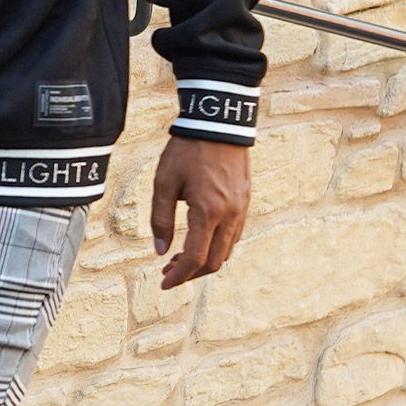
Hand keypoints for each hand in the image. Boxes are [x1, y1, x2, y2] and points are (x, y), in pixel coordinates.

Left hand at [150, 135, 250, 289]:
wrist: (218, 122)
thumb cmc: (187, 149)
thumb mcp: (164, 181)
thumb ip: (160, 218)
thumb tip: (160, 250)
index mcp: (208, 212)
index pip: (195, 258)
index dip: (179, 276)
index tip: (164, 283)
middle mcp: (230, 216)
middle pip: (213, 261)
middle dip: (191, 273)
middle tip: (169, 273)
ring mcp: (241, 209)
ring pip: (226, 250)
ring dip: (204, 261)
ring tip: (180, 258)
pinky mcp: (245, 201)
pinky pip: (233, 235)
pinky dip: (216, 246)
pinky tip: (200, 240)